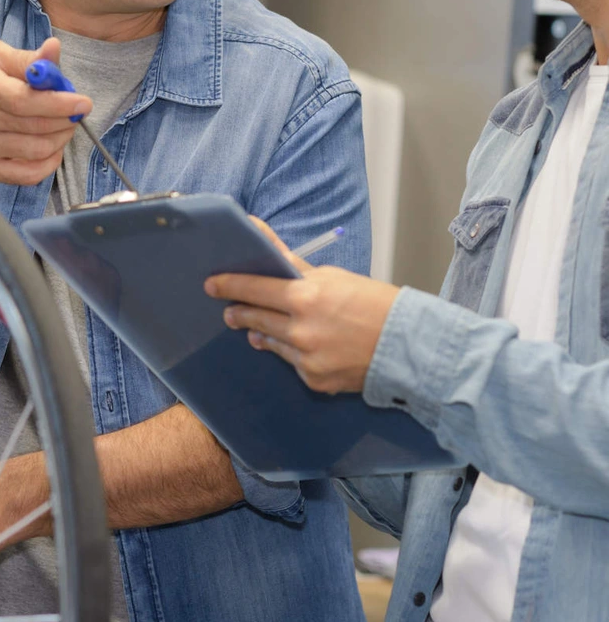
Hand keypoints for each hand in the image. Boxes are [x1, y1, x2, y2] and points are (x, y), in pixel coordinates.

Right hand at [0, 36, 92, 183]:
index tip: (82, 101)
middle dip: (66, 118)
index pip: (24, 100)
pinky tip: (51, 148)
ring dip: (61, 138)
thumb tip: (54, 50)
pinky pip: (26, 175)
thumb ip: (25, 57)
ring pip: (36, 150)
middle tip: (75, 110)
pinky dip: (48, 163)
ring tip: (63, 125)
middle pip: (35, 126)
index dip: (59, 102)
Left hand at [203, 220, 399, 393]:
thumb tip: (264, 241)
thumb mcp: (334, 278)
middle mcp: (301, 330)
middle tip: (228, 310)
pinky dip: (292, 352)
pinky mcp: (314, 380)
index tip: (212, 283)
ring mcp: (306, 358)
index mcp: (306, 297)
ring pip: (270, 342)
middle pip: (255, 318)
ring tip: (254, 328)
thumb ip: (295, 268)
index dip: (230, 285)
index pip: (255, 288)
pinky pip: (291, 362)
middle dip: (238, 312)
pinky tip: (298, 346)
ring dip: (260, 333)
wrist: (410, 347)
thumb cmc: (374, 303)